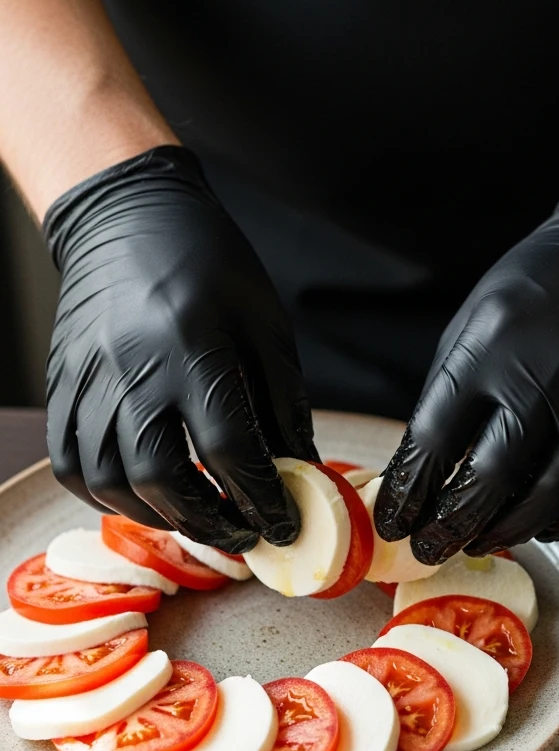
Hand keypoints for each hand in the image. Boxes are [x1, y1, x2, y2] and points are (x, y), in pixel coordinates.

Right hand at [44, 146, 315, 551]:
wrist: (127, 215)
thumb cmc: (210, 265)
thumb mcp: (265, 325)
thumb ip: (283, 401)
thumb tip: (304, 468)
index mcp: (193, 347)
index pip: (229, 446)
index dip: (260, 498)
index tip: (284, 526)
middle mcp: (132, 368)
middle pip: (160, 475)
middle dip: (208, 520)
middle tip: (243, 535)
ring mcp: (88, 378)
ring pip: (110, 478)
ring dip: (158, 516)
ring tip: (199, 521)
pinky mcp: (63, 383)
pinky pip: (71, 461)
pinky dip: (106, 495)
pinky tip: (144, 499)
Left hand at [374, 191, 558, 563]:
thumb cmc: (536, 289)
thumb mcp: (474, 324)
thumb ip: (452, 396)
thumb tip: (425, 473)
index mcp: (489, 345)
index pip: (437, 439)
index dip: (411, 492)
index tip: (396, 524)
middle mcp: (544, 372)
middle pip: (494, 476)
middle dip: (455, 524)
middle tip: (433, 548)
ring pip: (556, 491)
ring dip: (516, 528)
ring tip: (486, 539)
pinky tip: (549, 525)